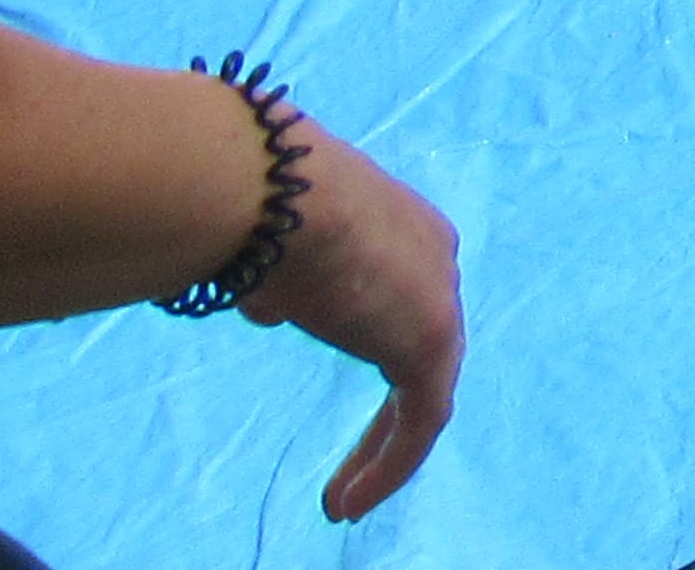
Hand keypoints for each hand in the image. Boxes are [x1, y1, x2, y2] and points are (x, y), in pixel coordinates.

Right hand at [248, 110, 465, 519]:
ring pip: (424, 389)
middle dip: (387, 408)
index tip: (318, 364)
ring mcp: (440, 297)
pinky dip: (390, 463)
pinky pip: (422, 419)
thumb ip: (280, 276)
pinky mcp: (433, 341)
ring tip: (341, 501)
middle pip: (415, 343)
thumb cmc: (254, 202)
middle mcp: (433, 256)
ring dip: (383, 448)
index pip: (391, 291)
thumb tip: (273, 303)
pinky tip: (348, 502)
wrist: (279, 192)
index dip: (360, 332)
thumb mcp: (267, 241)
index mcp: (399, 225)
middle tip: (349, 465)